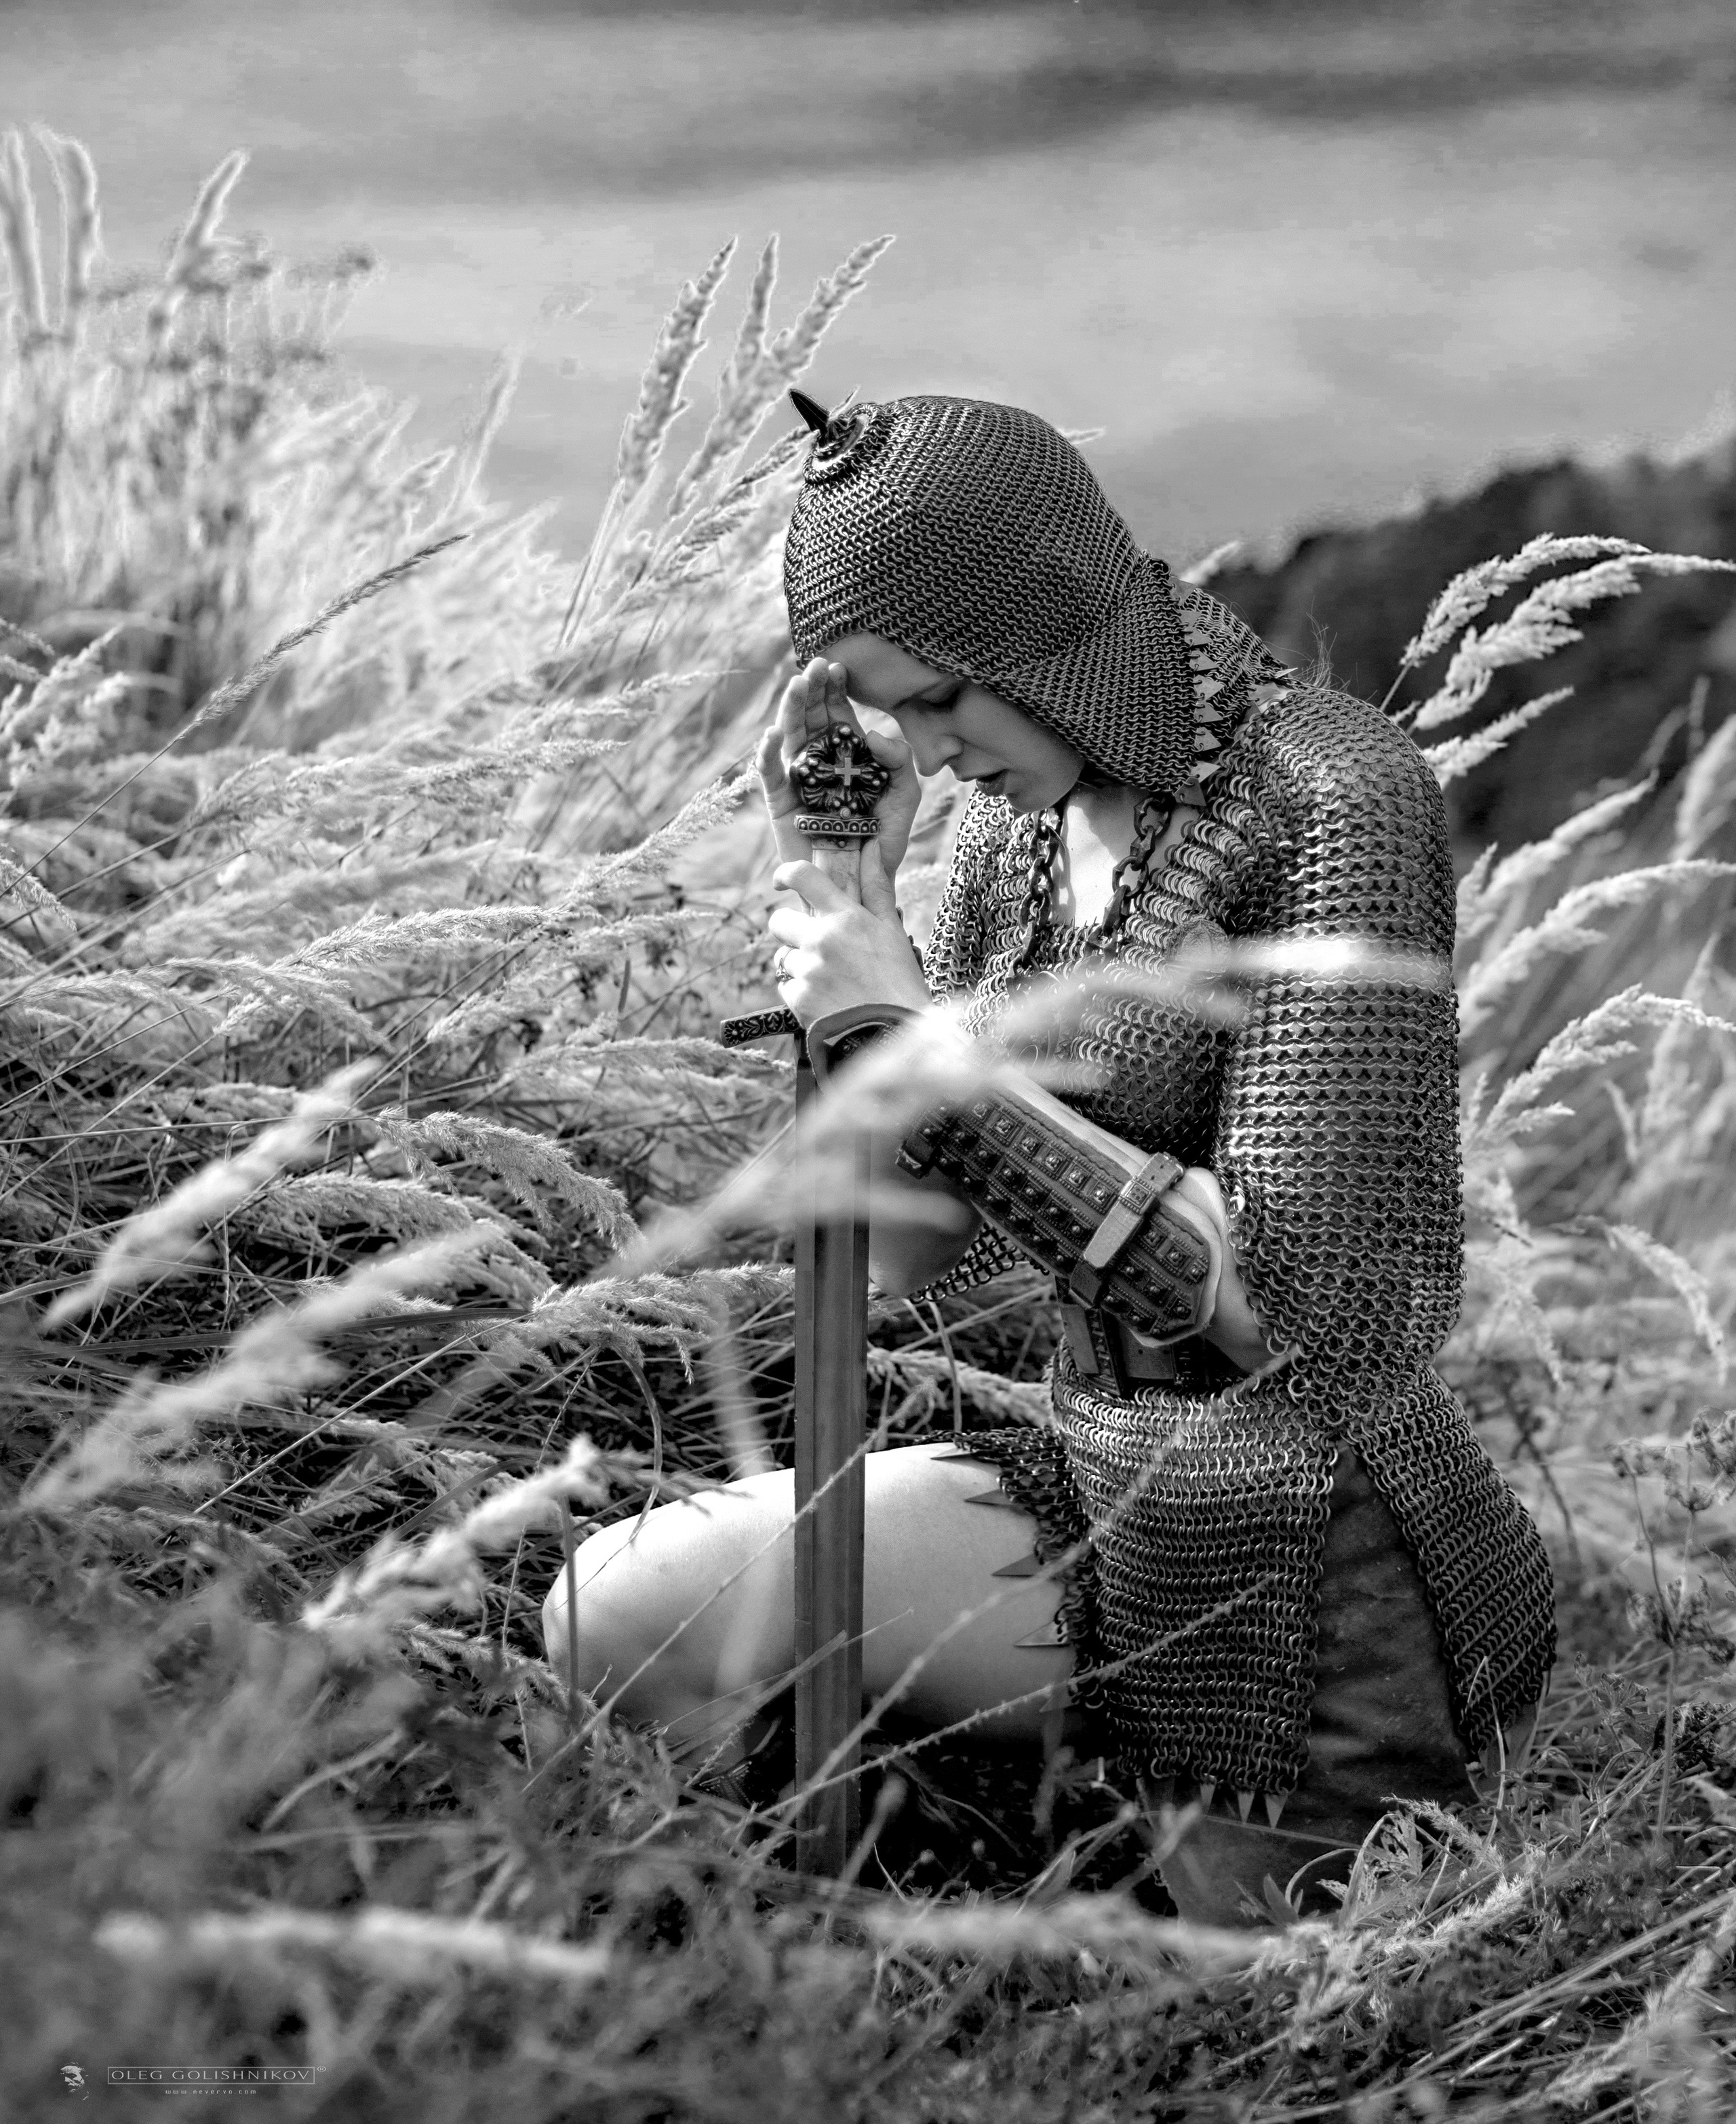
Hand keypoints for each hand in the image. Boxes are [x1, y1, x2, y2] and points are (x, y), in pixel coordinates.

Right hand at [756, 657, 920, 876]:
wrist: (865, 881)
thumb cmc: (884, 838)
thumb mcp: (905, 794)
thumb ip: (899, 759)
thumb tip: (872, 734)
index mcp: (846, 755)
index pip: (837, 714)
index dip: (835, 690)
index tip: (838, 667)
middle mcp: (819, 762)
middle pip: (810, 718)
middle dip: (812, 690)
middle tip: (816, 666)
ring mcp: (798, 781)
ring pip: (789, 738)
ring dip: (790, 710)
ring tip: (797, 685)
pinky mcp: (780, 804)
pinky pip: (770, 775)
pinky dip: (767, 754)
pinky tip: (773, 733)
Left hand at [768, 851, 931, 1025]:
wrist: (895, 1035)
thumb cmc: (899, 981)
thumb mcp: (892, 931)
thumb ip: (876, 889)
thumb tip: (870, 848)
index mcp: (846, 918)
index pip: (803, 877)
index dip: (786, 874)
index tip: (783, 881)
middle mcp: (822, 939)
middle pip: (779, 920)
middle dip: (792, 931)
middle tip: (816, 946)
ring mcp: (808, 970)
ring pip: (784, 957)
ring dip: (801, 966)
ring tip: (832, 982)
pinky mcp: (798, 999)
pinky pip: (785, 985)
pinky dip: (801, 993)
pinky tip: (827, 1000)